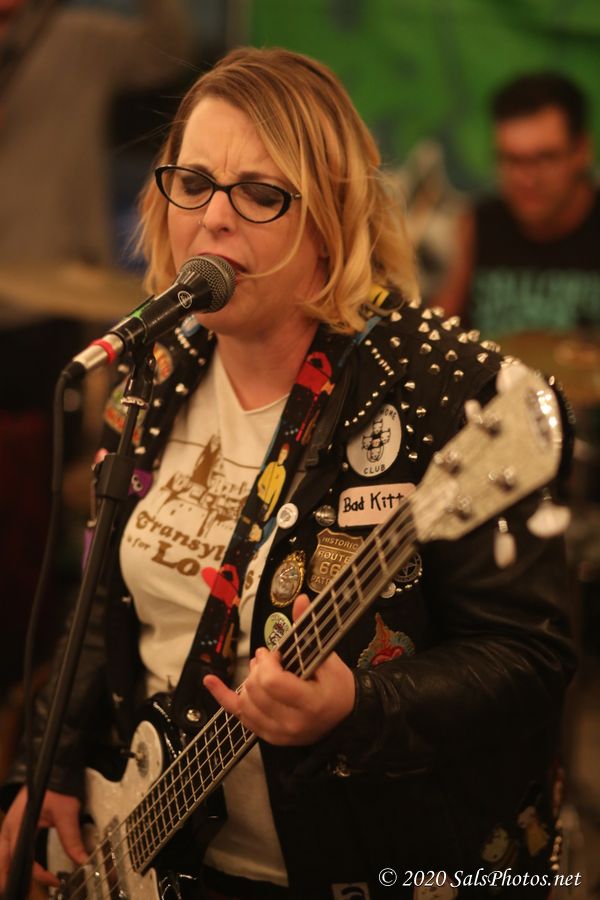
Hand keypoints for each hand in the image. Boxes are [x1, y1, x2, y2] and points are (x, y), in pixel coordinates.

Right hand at [0, 786, 86, 891]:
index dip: (37, 874)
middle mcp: (9, 828)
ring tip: (21, 885)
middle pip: (2, 862)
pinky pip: (10, 848)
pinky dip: (14, 860)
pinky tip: (25, 868)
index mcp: (19, 825)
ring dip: (10, 871)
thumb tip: (81, 860)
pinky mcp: (14, 825)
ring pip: (3, 856)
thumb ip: (72, 838)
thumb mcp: (66, 812)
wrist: (54, 768)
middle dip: (7, 879)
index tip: (53, 880)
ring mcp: (9, 827)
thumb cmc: (56, 786)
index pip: (22, 858)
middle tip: (19, 892)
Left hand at [203, 594, 354, 744]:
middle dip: (258, 668)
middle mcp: (291, 723)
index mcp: (309, 703)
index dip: (268, 663)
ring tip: (260, 668)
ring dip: (249, 680)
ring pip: (245, 702)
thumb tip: (301, 599)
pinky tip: (209, 681)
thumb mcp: (327, 657)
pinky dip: (221, 696)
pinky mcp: (268, 736)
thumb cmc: (338, 686)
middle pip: (255, 690)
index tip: (277, 654)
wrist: (345, 717)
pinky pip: (238, 715)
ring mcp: (278, 734)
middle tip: (269, 658)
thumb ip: (308, 630)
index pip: (272, 682)